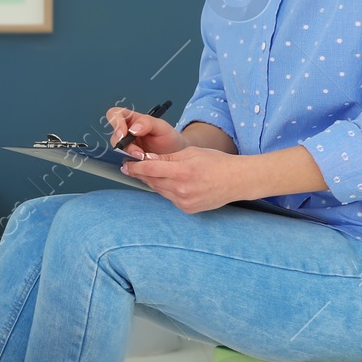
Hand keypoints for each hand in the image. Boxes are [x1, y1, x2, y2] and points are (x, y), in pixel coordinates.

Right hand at [106, 106, 186, 158]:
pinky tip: (143, 163)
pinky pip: (125, 161)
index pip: (115, 114)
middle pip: (115, 136)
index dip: (116, 123)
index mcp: (133, 119)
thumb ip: (147, 123)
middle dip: (125, 146)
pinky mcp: (130, 158)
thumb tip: (133, 128)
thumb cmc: (169, 137)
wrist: (177, 153)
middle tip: (139, 153)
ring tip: (144, 158)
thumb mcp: (161, 126)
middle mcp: (127, 132)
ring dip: (130, 156)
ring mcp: (128, 146)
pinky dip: (133, 163)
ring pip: (119, 150)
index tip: (123, 134)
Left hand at [119, 145, 250, 212]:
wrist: (236, 180)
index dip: (135, 167)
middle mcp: (182, 189)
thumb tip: (147, 158)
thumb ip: (168, 157)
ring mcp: (184, 201)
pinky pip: (170, 198)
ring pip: (159, 190)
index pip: (150, 169)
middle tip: (130, 167)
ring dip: (152, 182)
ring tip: (148, 173)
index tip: (126, 164)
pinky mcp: (187, 209)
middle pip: (152, 181)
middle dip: (141, 174)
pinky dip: (166, 190)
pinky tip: (168, 183)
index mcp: (182, 171)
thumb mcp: (191, 153)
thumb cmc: (217, 163)